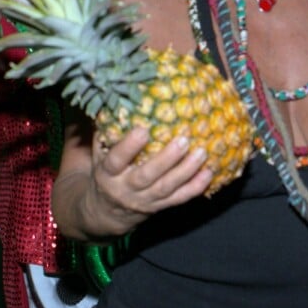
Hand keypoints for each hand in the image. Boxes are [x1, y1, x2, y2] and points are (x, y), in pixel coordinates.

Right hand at [89, 127, 212, 233]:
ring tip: (202, 152)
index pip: (116, 161)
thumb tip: (115, 97)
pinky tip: (209, 172)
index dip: (128, 147)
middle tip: (183, 139)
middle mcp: (125, 188)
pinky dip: (196, 187)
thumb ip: (106, 130)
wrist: (106, 210)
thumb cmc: (106, 172)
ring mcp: (144, 200)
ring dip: (186, 170)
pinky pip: (179, 198)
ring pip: (166, 187)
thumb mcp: (98, 153)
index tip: (143, 130)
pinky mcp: (159, 206)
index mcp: (107, 173)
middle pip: (146, 176)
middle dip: (166, 159)